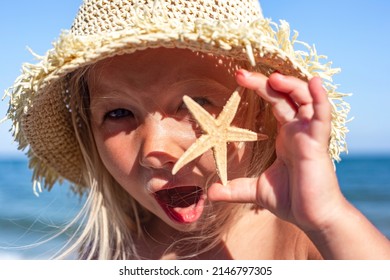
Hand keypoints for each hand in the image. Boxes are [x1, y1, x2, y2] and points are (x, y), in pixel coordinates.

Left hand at [208, 70, 345, 231]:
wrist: (313, 218)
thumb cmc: (291, 200)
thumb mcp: (255, 190)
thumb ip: (234, 189)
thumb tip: (210, 193)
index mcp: (285, 135)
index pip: (274, 102)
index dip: (259, 88)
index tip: (238, 78)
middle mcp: (297, 130)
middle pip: (285, 95)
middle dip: (266, 82)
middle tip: (241, 73)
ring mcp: (309, 134)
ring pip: (305, 99)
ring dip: (291, 84)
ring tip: (272, 77)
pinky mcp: (319, 143)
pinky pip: (322, 116)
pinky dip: (320, 98)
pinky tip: (314, 83)